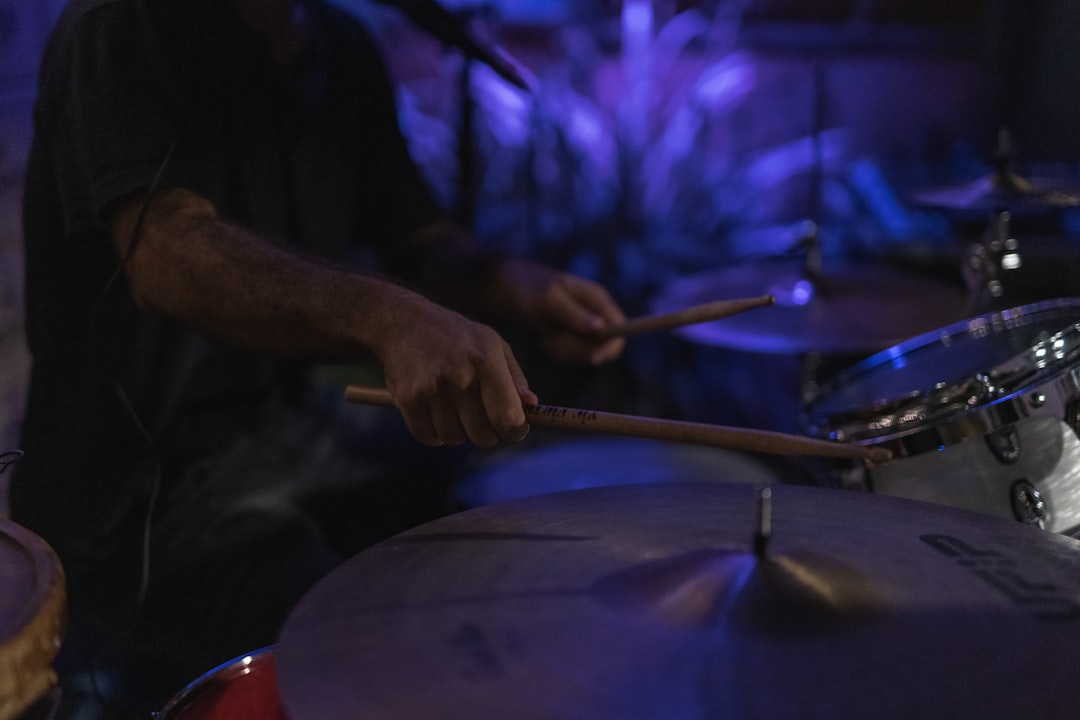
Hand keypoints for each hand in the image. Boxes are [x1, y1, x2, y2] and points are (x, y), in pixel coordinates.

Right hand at [375, 291, 537, 447]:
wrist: (403, 322)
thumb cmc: (456, 337)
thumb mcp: (492, 345)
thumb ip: (515, 378)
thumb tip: (531, 406)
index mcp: (486, 359)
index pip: (509, 417)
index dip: (516, 431)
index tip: (513, 429)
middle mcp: (459, 375)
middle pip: (483, 436)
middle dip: (486, 433)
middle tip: (480, 417)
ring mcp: (431, 388)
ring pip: (455, 439)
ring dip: (457, 431)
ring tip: (453, 408)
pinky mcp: (407, 398)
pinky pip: (428, 437)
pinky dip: (433, 433)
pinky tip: (434, 412)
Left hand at [495, 259, 626, 364]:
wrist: (509, 288)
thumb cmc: (530, 289)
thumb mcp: (550, 301)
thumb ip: (575, 315)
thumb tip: (602, 328)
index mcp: (597, 298)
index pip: (620, 328)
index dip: (610, 346)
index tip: (591, 357)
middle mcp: (596, 311)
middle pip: (604, 345)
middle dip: (580, 350)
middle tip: (554, 343)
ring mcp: (585, 324)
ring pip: (587, 352)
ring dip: (566, 351)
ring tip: (546, 339)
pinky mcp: (573, 334)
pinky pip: (574, 353)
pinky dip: (559, 351)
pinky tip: (545, 340)